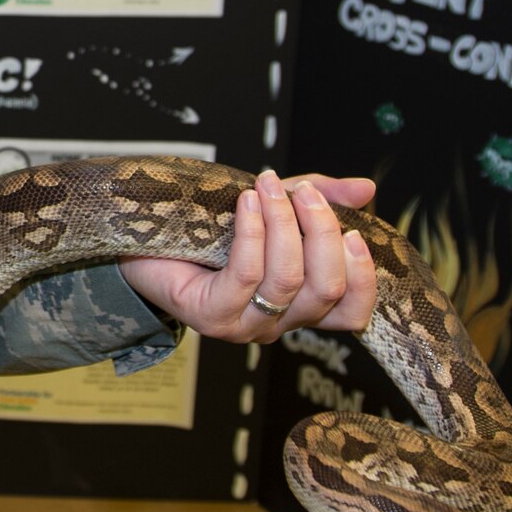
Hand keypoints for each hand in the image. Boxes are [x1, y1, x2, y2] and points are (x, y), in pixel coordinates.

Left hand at [119, 168, 377, 342]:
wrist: (144, 241)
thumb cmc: (214, 227)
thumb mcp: (277, 207)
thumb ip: (323, 198)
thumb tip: (367, 189)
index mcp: (301, 303)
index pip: (352, 312)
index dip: (363, 276)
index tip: (355, 231)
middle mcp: (279, 322)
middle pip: (325, 291)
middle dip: (322, 233)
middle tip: (305, 192)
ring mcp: (245, 324)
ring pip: (287, 282)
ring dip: (284, 225)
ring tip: (267, 186)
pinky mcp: (211, 316)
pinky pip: (245, 276)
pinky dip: (252, 233)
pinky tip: (245, 202)